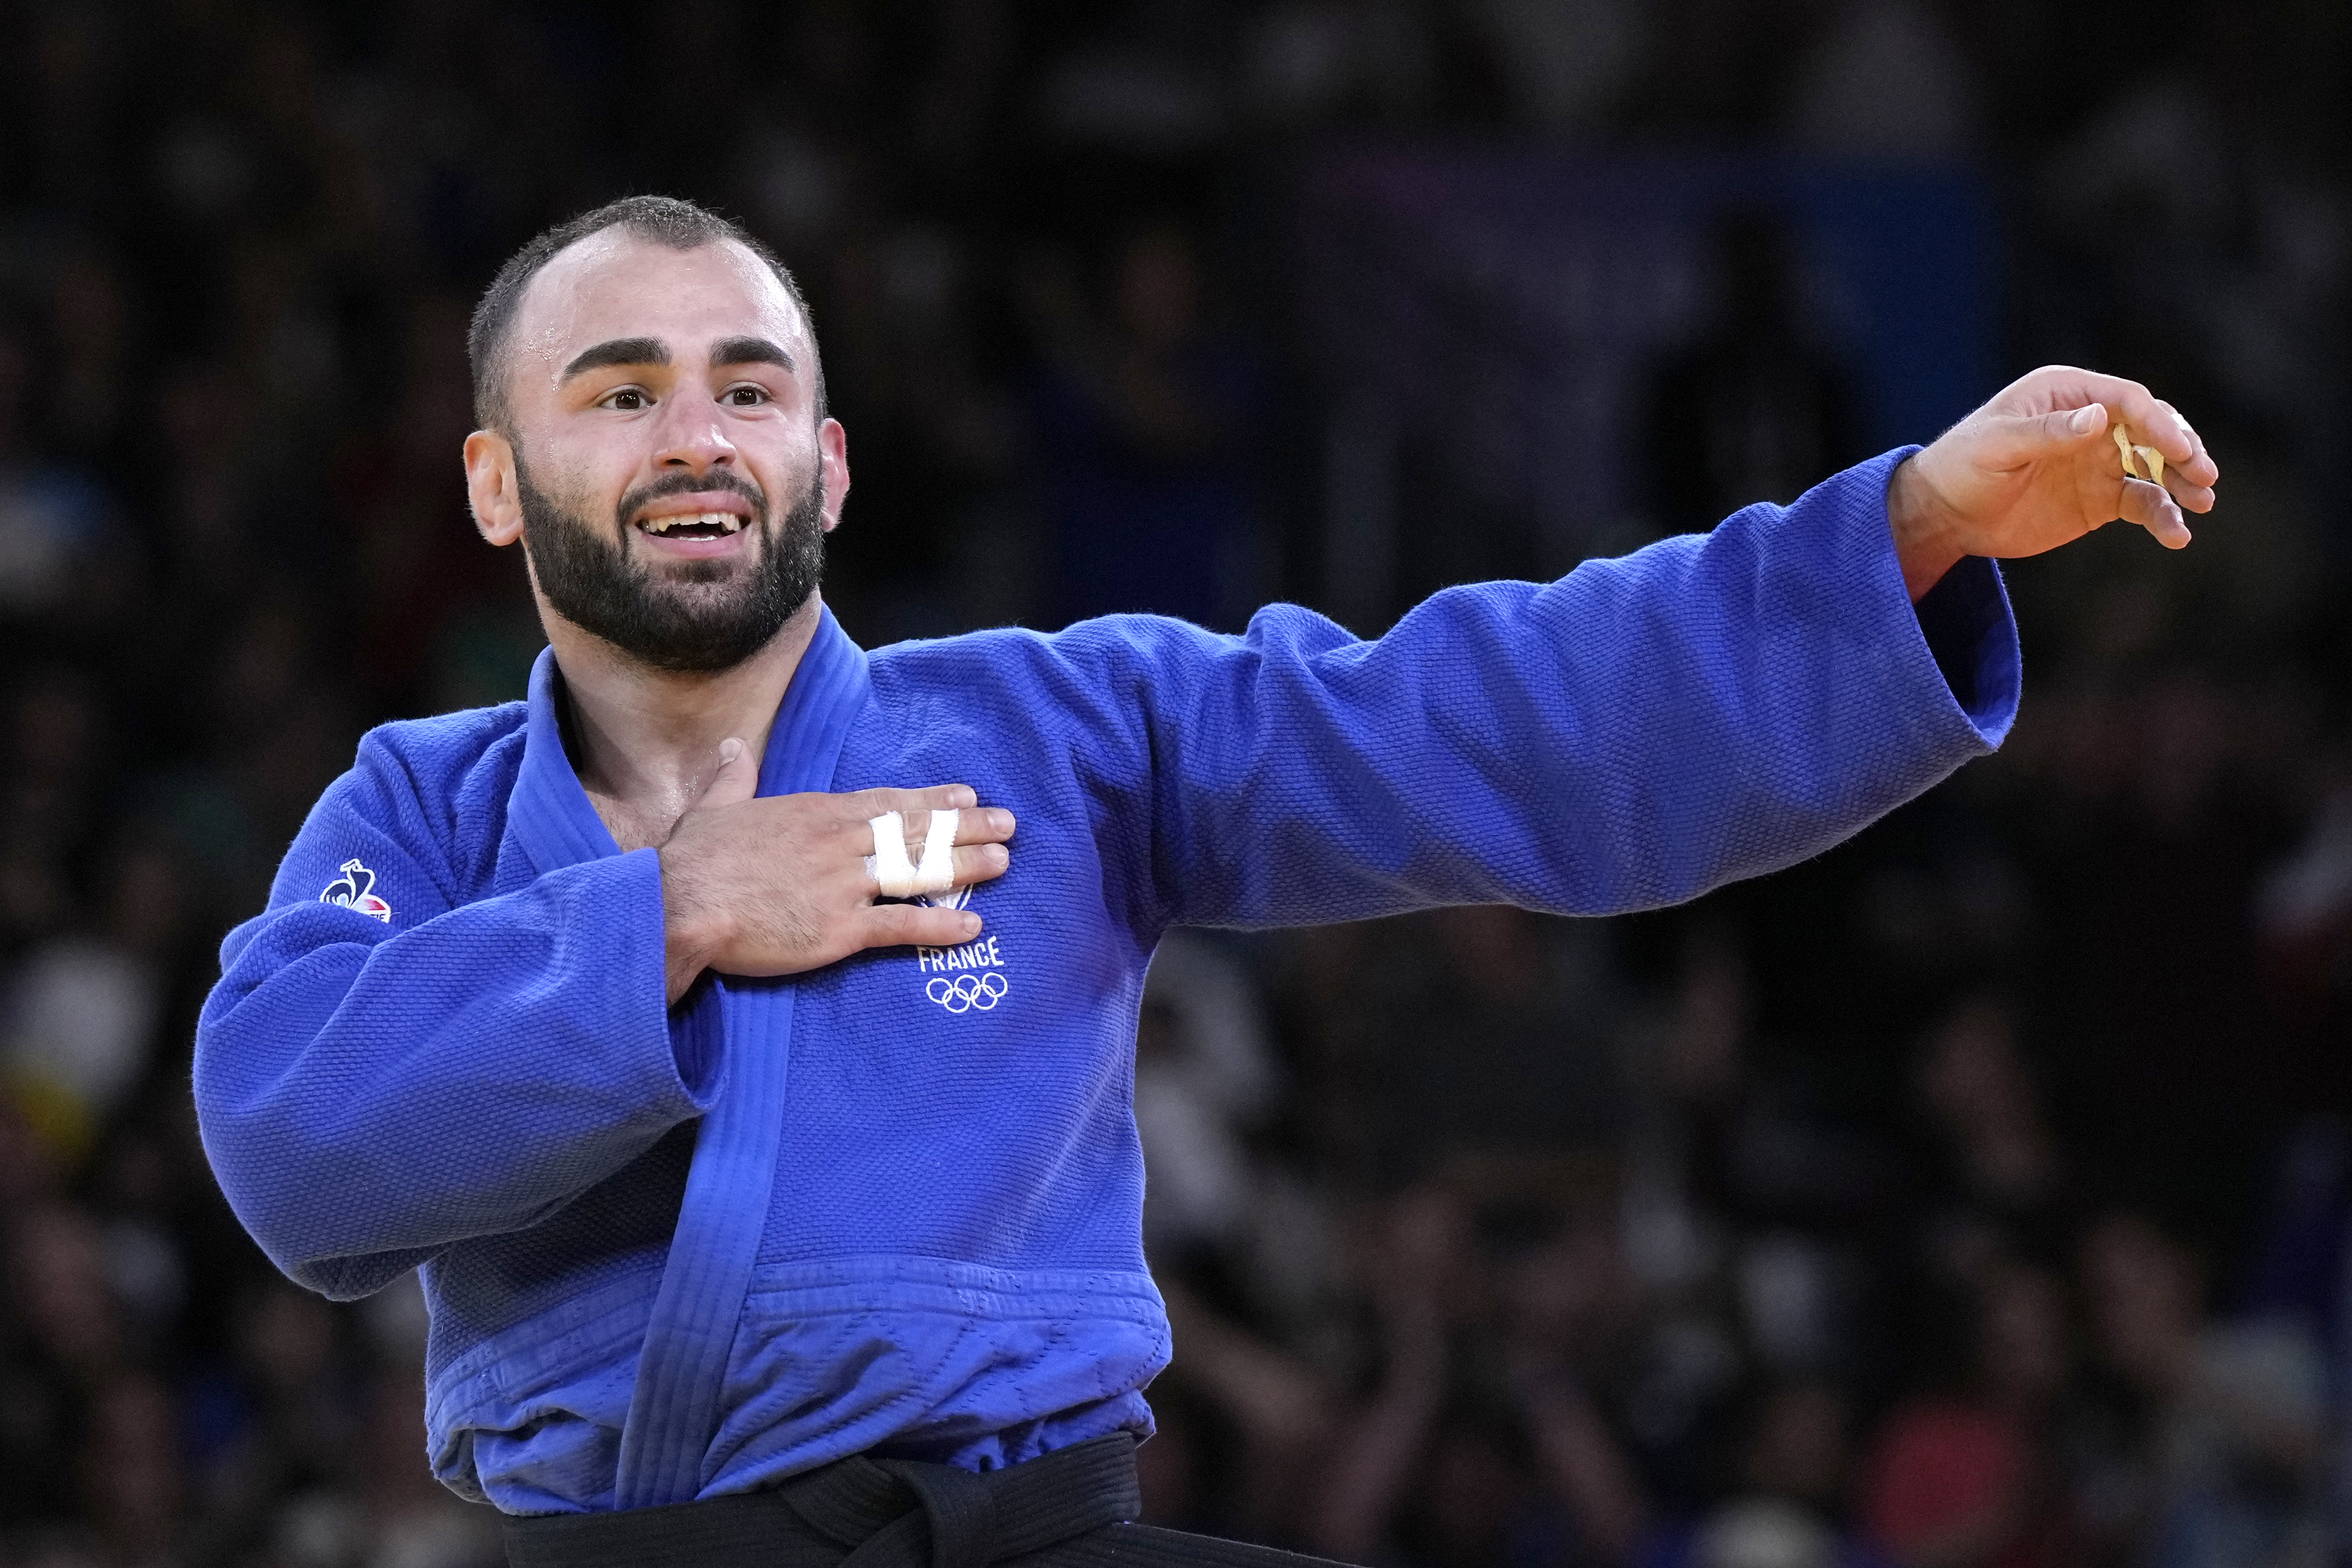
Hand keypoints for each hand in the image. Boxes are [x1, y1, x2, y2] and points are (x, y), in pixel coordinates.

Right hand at [656, 737, 1015, 1003]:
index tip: (967, 797)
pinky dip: (940, 927)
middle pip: (916, 832)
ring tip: (1004, 864)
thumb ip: (735, 778)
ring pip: (920, 872)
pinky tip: (973, 927)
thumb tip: (736, 748)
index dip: (931, 800)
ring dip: (966, 867)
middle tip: (1009, 825)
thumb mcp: (715, 807)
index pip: (887, 803)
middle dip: (966, 828)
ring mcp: (845, 885)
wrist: (680, 905)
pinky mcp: (840, 929)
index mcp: (816, 814)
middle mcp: (840, 843)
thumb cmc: (692, 860)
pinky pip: (902, 926)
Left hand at [1888, 365, 2220, 598]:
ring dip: (2183, 483)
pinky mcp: (2101, 498)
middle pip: (2153, 428)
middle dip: (2184, 450)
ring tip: (2203, 503)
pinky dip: (2163, 516)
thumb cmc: (1962, 466)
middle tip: (2205, 476)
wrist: (1946, 513)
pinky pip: (2143, 503)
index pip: (2126, 401)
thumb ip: (2045, 433)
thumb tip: (2097, 418)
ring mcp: (2101, 460)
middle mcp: (2093, 422)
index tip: (2180, 449)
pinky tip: (2177, 535)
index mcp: (2068, 394)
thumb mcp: (1995, 445)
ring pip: (2157, 467)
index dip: (2158, 423)